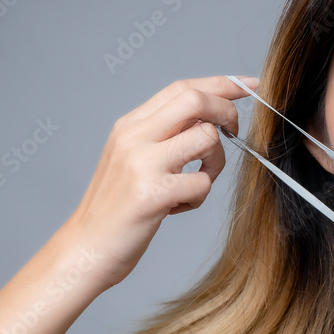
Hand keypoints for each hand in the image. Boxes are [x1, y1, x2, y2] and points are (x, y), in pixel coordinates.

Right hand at [62, 75, 257, 290]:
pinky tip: (177, 208)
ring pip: (207, 138)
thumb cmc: (117, 208)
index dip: (221, 84)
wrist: (84, 249)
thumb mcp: (132, 159)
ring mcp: (141, 164)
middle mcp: (133, 137)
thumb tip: (211, 118)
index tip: (249, 85)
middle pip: (195, 100)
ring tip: (196, 183)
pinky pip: (202, 183)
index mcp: (130, 126)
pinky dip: (199, 198)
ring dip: (216, 162)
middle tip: (235, 133)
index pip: (182, 88)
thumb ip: (164, 136)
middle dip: (228, 111)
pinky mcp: (152, 194)